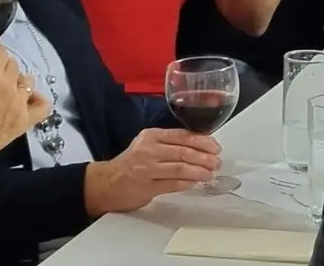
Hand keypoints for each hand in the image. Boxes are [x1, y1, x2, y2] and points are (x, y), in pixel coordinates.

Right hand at [0, 44, 50, 162]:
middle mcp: (9, 85)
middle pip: (13, 63)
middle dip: (1, 65)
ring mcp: (20, 103)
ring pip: (27, 79)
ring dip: (17, 81)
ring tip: (5, 91)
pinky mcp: (26, 120)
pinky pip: (43, 105)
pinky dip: (37, 99)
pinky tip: (26, 100)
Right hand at [84, 128, 221, 214]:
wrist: (107, 182)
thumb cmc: (131, 163)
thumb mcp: (147, 145)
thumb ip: (169, 144)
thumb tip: (199, 147)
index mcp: (150, 136)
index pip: (181, 136)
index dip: (201, 141)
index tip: (215, 146)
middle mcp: (148, 150)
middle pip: (183, 152)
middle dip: (204, 157)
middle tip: (217, 162)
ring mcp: (147, 169)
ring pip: (180, 168)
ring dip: (199, 171)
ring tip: (210, 173)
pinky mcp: (147, 187)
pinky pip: (172, 184)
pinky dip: (187, 183)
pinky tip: (196, 182)